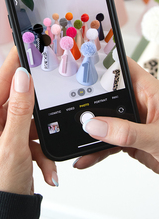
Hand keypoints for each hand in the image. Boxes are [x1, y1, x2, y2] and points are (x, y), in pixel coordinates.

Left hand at [0, 46, 57, 195]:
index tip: (24, 46)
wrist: (5, 212)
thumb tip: (22, 79)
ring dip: (39, 137)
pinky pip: (32, 134)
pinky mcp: (14, 140)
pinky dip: (40, 147)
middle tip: (45, 105)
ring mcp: (3, 132)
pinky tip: (42, 163)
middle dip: (34, 111)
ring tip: (40, 154)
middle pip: (17, 100)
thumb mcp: (12, 146)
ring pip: (29, 119)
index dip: (13, 64)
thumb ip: (19, 110)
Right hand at [73, 57, 158, 173]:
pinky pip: (107, 141)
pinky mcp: (128, 138)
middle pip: (106, 94)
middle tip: (68, 106)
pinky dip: (95, 150)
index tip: (79, 63)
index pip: (121, 68)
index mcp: (148, 91)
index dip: (101, 61)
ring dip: (89, 130)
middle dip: (87, 100)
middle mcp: (137, 103)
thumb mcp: (158, 137)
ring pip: (104, 120)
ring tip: (74, 138)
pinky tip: (85, 157)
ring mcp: (131, 121)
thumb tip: (97, 125)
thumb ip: (128, 132)